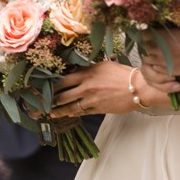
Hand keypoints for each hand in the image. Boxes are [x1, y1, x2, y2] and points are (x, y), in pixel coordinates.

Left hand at [50, 61, 166, 116]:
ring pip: (70, 106)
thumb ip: (89, 69)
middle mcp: (86, 87)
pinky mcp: (98, 109)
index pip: (63, 80)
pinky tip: (66, 114)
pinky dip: (72, 113)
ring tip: (50, 113)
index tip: (43, 88)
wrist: (139, 88)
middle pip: (63, 95)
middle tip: (41, 104)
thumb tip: (77, 71)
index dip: (52, 85)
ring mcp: (91, 100)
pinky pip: (81, 112)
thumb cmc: (123, 74)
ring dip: (59, 110)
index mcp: (87, 74)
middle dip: (50, 100)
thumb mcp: (104, 65)